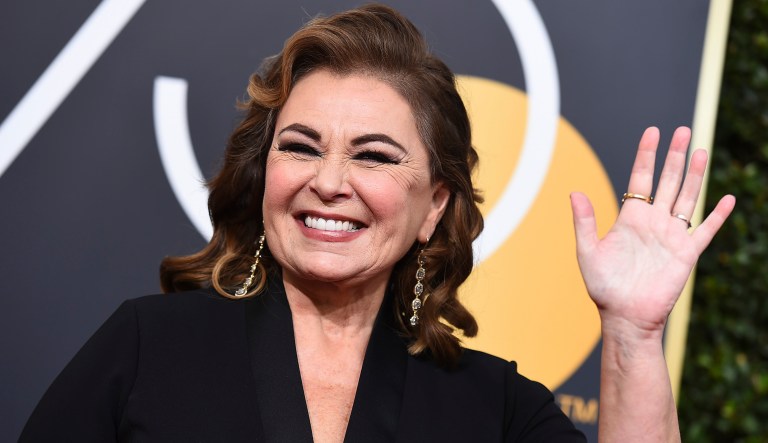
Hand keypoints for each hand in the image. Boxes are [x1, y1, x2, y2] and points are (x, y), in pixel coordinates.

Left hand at [570, 126, 734, 337]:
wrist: (625, 316)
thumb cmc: (603, 287)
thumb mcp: (588, 251)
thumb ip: (584, 222)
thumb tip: (574, 192)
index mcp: (630, 218)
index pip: (640, 178)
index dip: (646, 155)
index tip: (652, 132)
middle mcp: (653, 222)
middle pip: (668, 181)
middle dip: (674, 156)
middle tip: (682, 130)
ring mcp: (672, 236)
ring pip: (688, 198)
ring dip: (696, 175)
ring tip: (701, 150)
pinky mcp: (686, 254)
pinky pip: (705, 230)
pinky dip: (717, 215)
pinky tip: (727, 198)